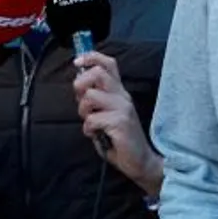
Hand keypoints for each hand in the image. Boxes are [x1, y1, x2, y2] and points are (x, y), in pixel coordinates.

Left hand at [74, 51, 164, 193]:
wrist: (140, 161)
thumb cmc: (119, 139)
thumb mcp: (106, 114)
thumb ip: (95, 100)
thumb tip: (79, 86)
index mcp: (119, 92)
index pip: (108, 64)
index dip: (91, 57)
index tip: (77, 62)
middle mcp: (123, 96)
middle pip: (97, 73)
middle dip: (80, 85)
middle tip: (82, 103)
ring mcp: (123, 108)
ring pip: (90, 96)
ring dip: (83, 111)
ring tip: (91, 123)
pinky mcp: (120, 122)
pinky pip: (92, 119)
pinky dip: (88, 129)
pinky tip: (96, 134)